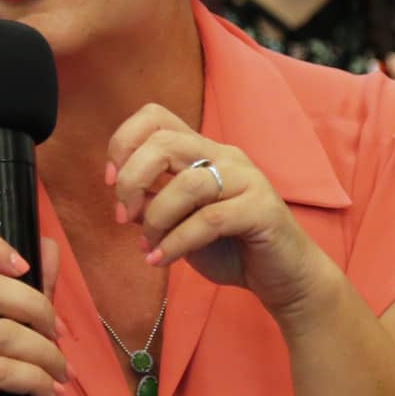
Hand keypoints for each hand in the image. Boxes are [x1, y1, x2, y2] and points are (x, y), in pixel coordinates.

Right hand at [0, 233, 67, 395]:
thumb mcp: (19, 335)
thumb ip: (33, 292)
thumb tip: (48, 248)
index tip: (25, 268)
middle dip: (39, 308)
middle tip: (59, 335)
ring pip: (4, 333)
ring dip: (47, 354)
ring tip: (63, 374)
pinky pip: (1, 370)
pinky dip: (36, 379)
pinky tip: (51, 392)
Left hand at [107, 103, 337, 319]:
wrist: (283, 278)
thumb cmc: (230, 247)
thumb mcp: (179, 224)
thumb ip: (152, 205)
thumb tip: (124, 198)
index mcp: (203, 151)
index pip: (155, 117)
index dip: (124, 142)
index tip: (111, 181)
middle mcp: (224, 156)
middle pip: (164, 142)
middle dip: (131, 179)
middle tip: (123, 216)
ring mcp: (247, 179)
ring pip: (187, 184)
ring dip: (155, 219)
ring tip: (148, 247)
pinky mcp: (262, 209)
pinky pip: (209, 220)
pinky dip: (176, 243)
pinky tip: (161, 260)